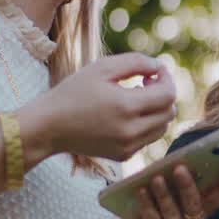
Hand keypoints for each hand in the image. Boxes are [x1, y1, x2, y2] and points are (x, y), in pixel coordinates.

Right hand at [22, 53, 177, 162]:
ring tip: (134, 98)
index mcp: (126, 107)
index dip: (166, 79)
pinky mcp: (124, 156)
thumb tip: (160, 67)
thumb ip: (136, 62)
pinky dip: (145, 125)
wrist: (49, 127)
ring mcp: (128, 147)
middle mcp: (131, 131)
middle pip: (169, 112)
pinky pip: (148, 139)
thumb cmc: (73, 92)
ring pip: (162, 127)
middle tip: (143, 83)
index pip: (168, 94)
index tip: (152, 73)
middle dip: (163, 94)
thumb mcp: (102, 68)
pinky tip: (125, 115)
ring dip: (157, 110)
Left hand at [113, 162, 218, 218]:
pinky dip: (147, 205)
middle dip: (188, 186)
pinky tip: (141, 191)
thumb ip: (179, 178)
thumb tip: (182, 159)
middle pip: (196, 204)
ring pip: (173, 212)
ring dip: (164, 194)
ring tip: (156, 178)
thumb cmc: (155, 204)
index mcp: (203, 209)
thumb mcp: (170, 190)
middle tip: (179, 168)